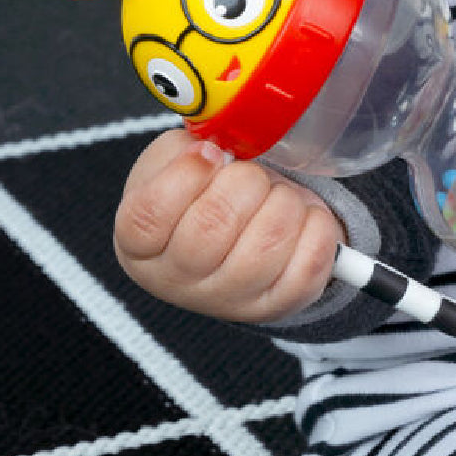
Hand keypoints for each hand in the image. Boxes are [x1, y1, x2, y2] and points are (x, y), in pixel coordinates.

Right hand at [113, 128, 343, 323]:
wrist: (237, 240)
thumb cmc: (199, 195)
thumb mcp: (172, 164)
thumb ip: (182, 149)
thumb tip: (216, 151)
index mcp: (140, 246)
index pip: (148, 217)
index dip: (185, 175)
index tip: (211, 152)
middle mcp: (177, 282)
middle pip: (211, 228)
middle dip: (245, 183)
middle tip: (252, 174)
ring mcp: (227, 301)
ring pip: (265, 247)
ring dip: (284, 203)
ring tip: (279, 194)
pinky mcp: (276, 307)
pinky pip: (307, 268)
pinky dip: (316, 228)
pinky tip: (305, 216)